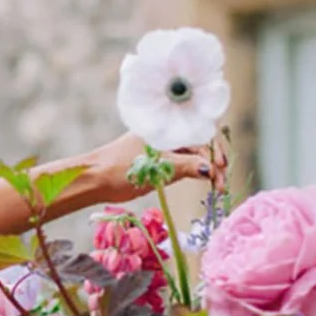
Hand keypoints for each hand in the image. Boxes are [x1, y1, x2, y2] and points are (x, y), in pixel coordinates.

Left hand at [83, 132, 217, 204]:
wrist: (92, 179)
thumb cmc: (120, 170)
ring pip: (190, 154)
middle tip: (220, 185)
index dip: (215, 151)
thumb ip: (186, 168)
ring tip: (214, 187)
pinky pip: (179, 161)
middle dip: (212, 163)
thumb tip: (210, 170)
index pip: (200, 134)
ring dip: (203, 169)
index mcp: (166, 128)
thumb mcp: (157, 170)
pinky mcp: (155, 159)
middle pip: (198, 145)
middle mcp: (165, 134)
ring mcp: (160, 146)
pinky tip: (199, 180)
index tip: (223, 169)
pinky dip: (191, 170)